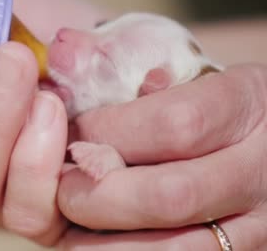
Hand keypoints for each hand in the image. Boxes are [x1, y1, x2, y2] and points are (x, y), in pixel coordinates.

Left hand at [55, 64, 266, 249]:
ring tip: (74, 225)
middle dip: (98, 196)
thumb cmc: (222, 107)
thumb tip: (75, 117)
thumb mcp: (199, 78)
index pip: (172, 125)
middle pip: (169, 196)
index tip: (72, 133)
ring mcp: (258, 224)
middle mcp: (259, 170)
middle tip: (65, 187)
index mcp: (245, 106)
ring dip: (106, 243)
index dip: (105, 132)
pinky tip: (101, 241)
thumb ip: (147, 94)